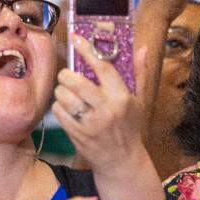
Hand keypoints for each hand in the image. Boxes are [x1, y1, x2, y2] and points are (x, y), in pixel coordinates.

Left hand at [54, 35, 147, 174]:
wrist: (121, 161)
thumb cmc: (130, 127)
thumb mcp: (139, 101)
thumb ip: (139, 73)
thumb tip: (141, 48)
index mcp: (123, 98)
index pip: (103, 68)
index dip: (87, 50)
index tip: (76, 38)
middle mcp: (107, 109)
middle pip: (75, 81)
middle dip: (66, 74)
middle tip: (67, 76)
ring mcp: (90, 123)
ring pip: (63, 95)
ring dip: (61, 91)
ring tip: (67, 93)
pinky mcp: (77, 134)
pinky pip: (58, 111)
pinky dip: (59, 106)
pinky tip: (67, 108)